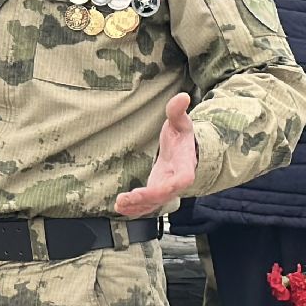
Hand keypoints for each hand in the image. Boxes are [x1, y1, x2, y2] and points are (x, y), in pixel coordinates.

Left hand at [115, 93, 199, 217]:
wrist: (186, 149)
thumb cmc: (183, 135)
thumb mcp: (181, 122)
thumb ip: (178, 111)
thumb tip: (182, 97)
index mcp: (185, 168)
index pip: (177, 182)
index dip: (162, 189)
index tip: (147, 191)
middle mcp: (176, 183)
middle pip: (162, 197)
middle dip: (143, 201)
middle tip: (123, 200)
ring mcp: (166, 190)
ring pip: (153, 204)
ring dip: (136, 208)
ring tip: (119, 206)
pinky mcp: (156, 192)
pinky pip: (147, 204)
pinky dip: (135, 208)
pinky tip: (121, 208)